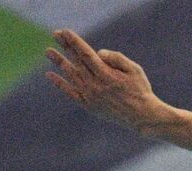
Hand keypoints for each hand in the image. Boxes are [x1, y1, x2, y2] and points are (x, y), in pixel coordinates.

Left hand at [45, 29, 164, 131]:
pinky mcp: (89, 105)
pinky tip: (50, 74)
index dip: (74, 42)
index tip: (64, 32)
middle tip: (55, 35)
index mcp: (107, 75)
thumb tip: (98, 53)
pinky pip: (70, 92)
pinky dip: (60, 83)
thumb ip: (117, 58)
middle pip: (77, 62)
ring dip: (59, 62)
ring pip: (71, 75)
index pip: (86, 54)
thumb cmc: (140, 90)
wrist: (142, 117)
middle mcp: (96, 85)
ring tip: (48, 51)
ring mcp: (91, 96)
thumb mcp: (134, 70)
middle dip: (66, 47)